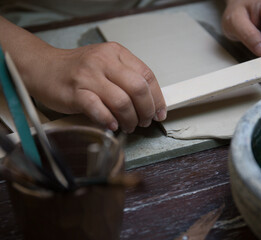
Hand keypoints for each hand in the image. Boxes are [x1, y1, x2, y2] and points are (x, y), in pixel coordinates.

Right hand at [26, 42, 166, 132]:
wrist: (43, 67)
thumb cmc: (77, 69)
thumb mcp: (106, 64)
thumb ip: (127, 78)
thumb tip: (150, 103)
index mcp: (116, 53)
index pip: (147, 75)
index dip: (157, 98)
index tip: (159, 112)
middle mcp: (104, 61)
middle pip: (138, 88)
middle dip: (146, 110)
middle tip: (145, 121)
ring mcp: (88, 76)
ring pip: (122, 101)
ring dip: (130, 119)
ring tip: (129, 126)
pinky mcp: (75, 92)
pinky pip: (98, 109)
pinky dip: (109, 120)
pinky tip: (112, 126)